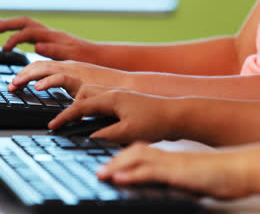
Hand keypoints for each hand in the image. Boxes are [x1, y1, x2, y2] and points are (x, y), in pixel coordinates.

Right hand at [0, 17, 97, 61]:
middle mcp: (50, 32)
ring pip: (27, 25)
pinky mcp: (50, 39)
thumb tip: (36, 46)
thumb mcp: (70, 56)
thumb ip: (53, 50)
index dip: (14, 39)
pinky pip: (31, 31)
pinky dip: (20, 31)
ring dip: (11, 24)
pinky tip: (15, 35)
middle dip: (7, 24)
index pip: (28, 33)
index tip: (4, 50)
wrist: (98, 56)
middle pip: (25, 22)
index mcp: (52, 36)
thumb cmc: (85, 59)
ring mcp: (50, 34)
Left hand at [8, 60, 127, 96]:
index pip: (41, 66)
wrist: (129, 88)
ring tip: (15, 85)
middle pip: (38, 65)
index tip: (14, 85)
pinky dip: (48, 82)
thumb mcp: (84, 90)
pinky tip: (38, 88)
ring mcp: (74, 70)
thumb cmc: (108, 92)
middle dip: (21, 75)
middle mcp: (68, 66)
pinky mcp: (81, 78)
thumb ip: (71, 93)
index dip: (25, 75)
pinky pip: (61, 78)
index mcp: (68, 68)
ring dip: (27, 76)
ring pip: (45, 68)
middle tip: (10, 87)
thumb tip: (61, 105)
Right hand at [49, 86, 179, 142]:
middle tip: (63, 123)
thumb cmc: (155, 122)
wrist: (177, 115)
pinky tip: (95, 118)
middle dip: (70, 108)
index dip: (64, 117)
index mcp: (110, 98)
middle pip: (82, 94)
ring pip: (91, 94)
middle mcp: (112, 92)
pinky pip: (100, 98)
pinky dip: (91, 106)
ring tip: (77, 120)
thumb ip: (105, 135)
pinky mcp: (123, 100)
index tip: (53, 125)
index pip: (80, 107)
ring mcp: (118, 94)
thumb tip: (87, 137)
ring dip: (80, 105)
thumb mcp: (128, 132)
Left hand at [97, 142, 258, 198]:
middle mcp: (167, 157)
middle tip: (99, 169)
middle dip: (114, 160)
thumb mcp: (189, 179)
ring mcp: (171, 163)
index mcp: (169, 158)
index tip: (108, 165)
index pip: (140, 152)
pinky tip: (119, 178)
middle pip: (134, 152)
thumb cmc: (218, 176)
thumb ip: (172, 181)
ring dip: (117, 165)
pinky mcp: (177, 173)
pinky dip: (132, 174)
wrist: (239, 169)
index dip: (122, 157)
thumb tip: (156, 187)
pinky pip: (151, 171)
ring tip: (101, 173)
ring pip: (137, 159)